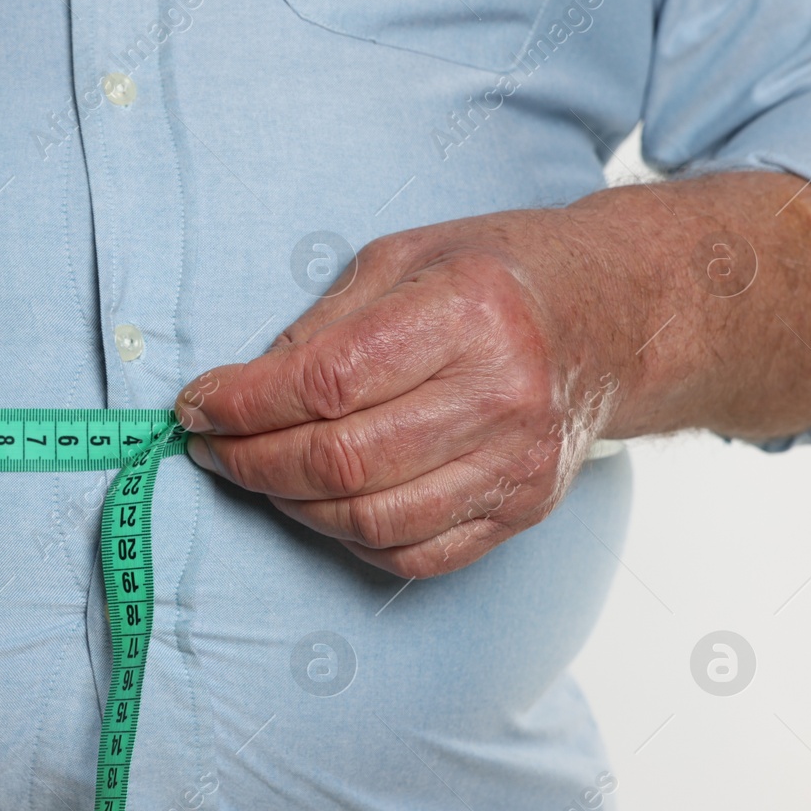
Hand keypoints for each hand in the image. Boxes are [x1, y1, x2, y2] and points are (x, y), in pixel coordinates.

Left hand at [175, 174, 810, 577]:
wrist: (614, 318)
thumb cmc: (497, 277)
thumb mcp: (405, 257)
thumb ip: (322, 324)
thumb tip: (241, 391)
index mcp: (468, 312)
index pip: (325, 380)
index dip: (243, 402)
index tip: (196, 405)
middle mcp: (501, 394)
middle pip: (342, 459)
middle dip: (252, 460)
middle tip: (211, 446)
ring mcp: (518, 463)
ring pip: (371, 518)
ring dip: (290, 505)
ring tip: (257, 473)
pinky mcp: (522, 509)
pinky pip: (414, 553)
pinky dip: (349, 538)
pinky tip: (320, 503)